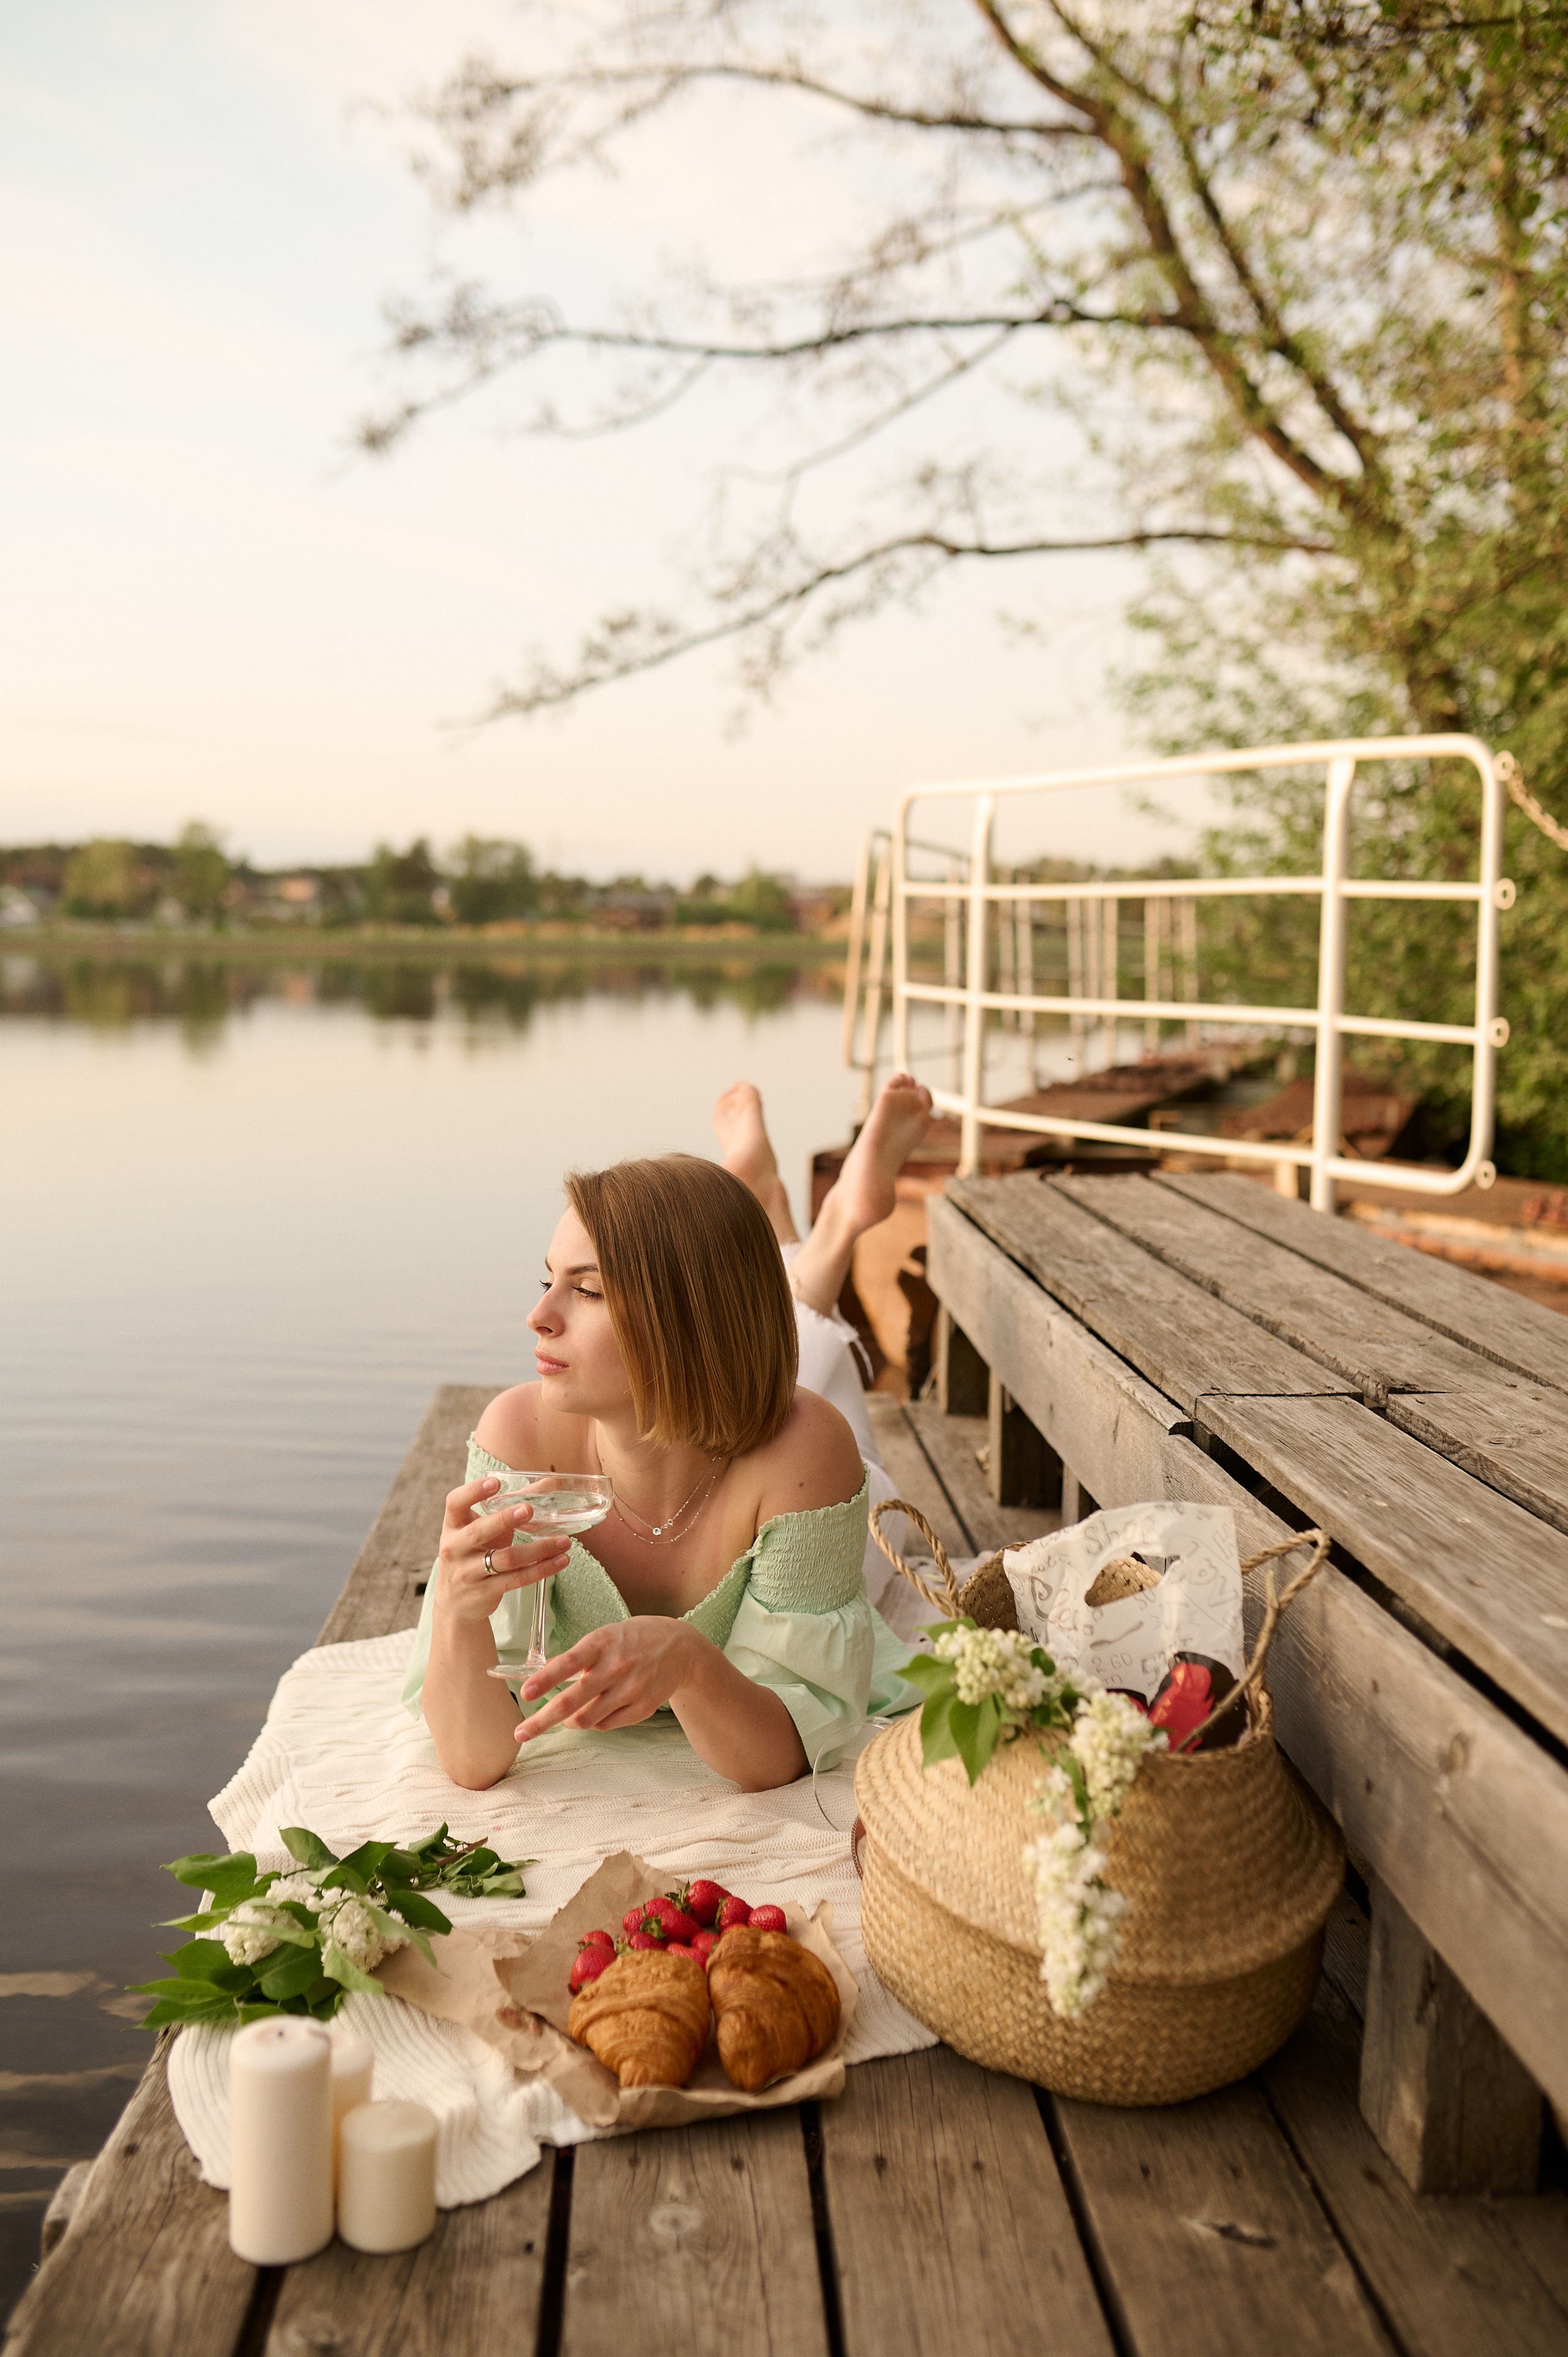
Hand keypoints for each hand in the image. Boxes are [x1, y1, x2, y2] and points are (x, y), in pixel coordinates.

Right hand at [433, 1474, 572, 1629]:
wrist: (454, 1604)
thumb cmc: (471, 1557)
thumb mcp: (476, 1534)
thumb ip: (499, 1515)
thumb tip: (542, 1488)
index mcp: (452, 1527)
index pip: (455, 1503)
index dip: (473, 1491)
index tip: (496, 1482)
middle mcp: (454, 1549)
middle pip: (478, 1532)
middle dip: (504, 1520)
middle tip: (529, 1509)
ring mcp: (467, 1573)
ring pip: (505, 1559)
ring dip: (538, 1549)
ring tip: (563, 1541)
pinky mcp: (484, 1592)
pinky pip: (516, 1579)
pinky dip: (540, 1569)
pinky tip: (559, 1561)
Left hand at [515, 1618, 700, 1741]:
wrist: (681, 1648)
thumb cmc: (634, 1639)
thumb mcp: (604, 1636)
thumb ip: (577, 1656)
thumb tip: (543, 1675)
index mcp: (602, 1643)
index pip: (568, 1664)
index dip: (545, 1680)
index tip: (525, 1694)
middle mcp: (616, 1667)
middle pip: (572, 1702)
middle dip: (542, 1721)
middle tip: (520, 1734)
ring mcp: (631, 1690)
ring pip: (587, 1720)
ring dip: (568, 1722)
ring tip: (562, 1718)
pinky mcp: (642, 1708)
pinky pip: (607, 1725)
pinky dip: (594, 1722)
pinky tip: (594, 1712)